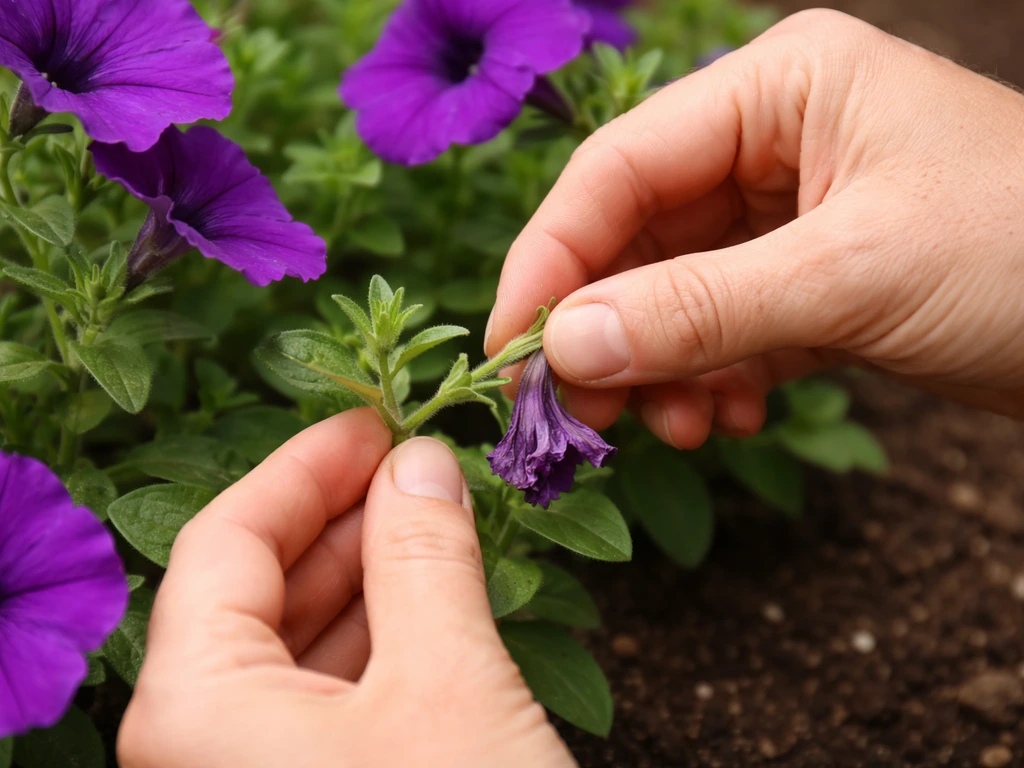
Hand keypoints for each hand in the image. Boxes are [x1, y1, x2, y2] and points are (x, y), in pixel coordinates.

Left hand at [117, 409, 574, 767]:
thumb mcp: (447, 679)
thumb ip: (424, 554)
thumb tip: (421, 462)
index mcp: (193, 710)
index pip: (225, 541)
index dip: (303, 466)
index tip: (374, 420)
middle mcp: (203, 748)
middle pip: (260, 588)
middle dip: (343, 515)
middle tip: (419, 464)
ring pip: (303, 642)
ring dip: (373, 570)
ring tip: (440, 517)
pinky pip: (337, 695)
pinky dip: (388, 634)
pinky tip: (440, 596)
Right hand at [486, 9, 1023, 449]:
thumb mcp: (853, 276)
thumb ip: (698, 309)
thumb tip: (563, 348)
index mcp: (779, 86)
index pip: (619, 169)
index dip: (552, 261)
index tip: (514, 349)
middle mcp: (773, 137)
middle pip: (636, 236)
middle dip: (608, 330)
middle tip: (584, 415)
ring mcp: (790, 209)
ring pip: (673, 291)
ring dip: (660, 366)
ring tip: (680, 428)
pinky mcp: (810, 274)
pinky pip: (723, 325)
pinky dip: (711, 377)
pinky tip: (730, 417)